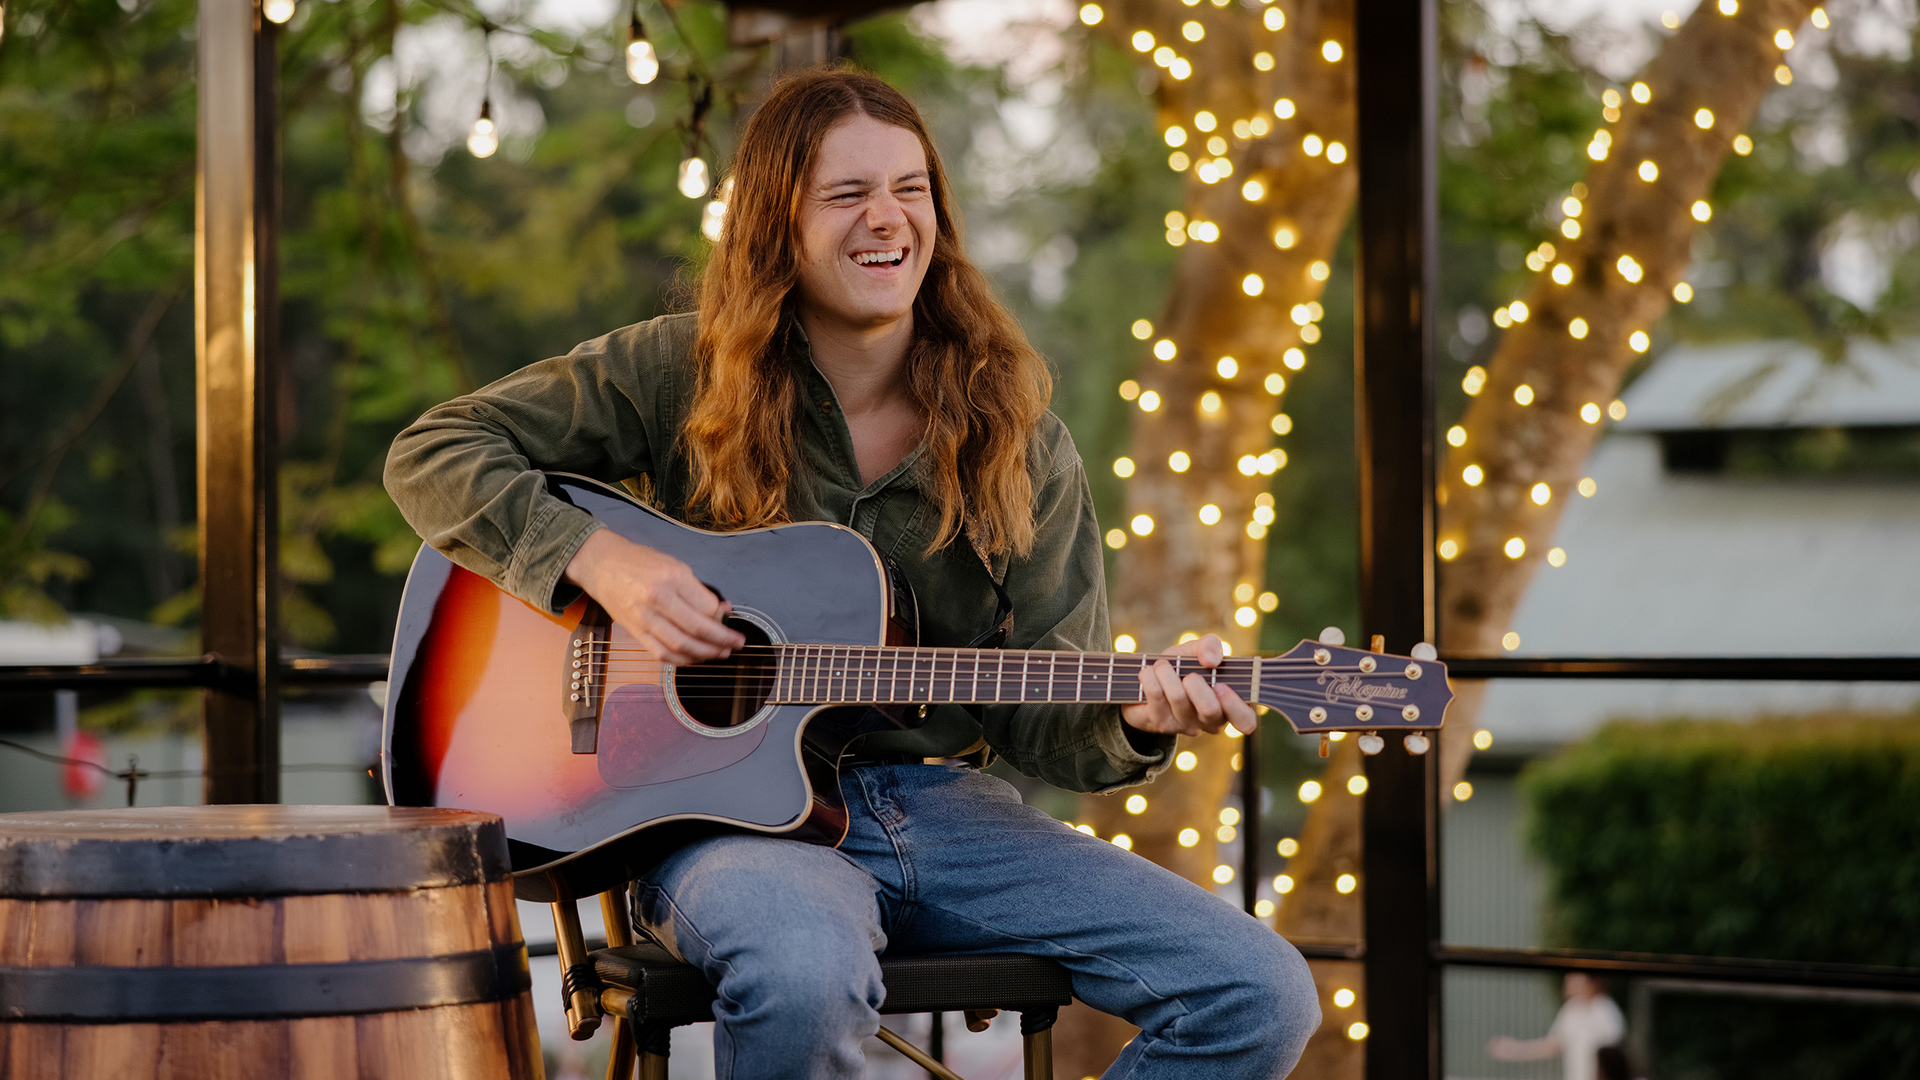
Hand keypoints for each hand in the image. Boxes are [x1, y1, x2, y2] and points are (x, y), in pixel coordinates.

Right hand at [563, 529, 743, 665]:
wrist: (602, 565)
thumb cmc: (638, 562)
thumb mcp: (673, 564)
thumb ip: (696, 589)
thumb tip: (721, 610)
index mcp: (671, 577)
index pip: (707, 606)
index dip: (723, 616)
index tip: (731, 617)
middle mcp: (658, 598)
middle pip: (697, 628)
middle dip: (722, 640)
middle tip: (736, 643)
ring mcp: (644, 617)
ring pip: (681, 645)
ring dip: (705, 654)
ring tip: (720, 653)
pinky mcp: (634, 631)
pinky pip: (661, 653)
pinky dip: (682, 659)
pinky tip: (695, 658)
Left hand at [1120, 633, 1257, 737]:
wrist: (1148, 679)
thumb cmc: (1183, 666)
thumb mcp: (1199, 651)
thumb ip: (1211, 646)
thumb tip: (1210, 660)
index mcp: (1229, 706)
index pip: (1245, 721)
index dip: (1234, 705)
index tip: (1219, 685)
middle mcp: (1210, 721)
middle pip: (1210, 711)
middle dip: (1197, 685)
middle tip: (1189, 675)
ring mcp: (1185, 725)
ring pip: (1179, 699)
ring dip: (1168, 674)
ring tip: (1162, 665)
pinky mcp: (1161, 724)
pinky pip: (1156, 697)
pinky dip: (1150, 677)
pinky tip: (1148, 672)